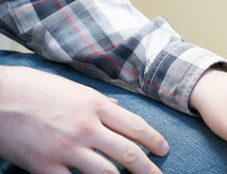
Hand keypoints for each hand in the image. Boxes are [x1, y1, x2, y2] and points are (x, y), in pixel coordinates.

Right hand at [0, 66, 167, 173]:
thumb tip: (118, 110)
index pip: (135, 126)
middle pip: (127, 153)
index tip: (163, 149)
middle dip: (147, 168)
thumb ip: (98, 102)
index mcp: (95, 105)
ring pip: (107, 173)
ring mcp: (66, 149)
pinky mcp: (45, 167)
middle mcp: (86, 128)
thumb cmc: (35, 88)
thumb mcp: (73, 88)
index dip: (154, 140)